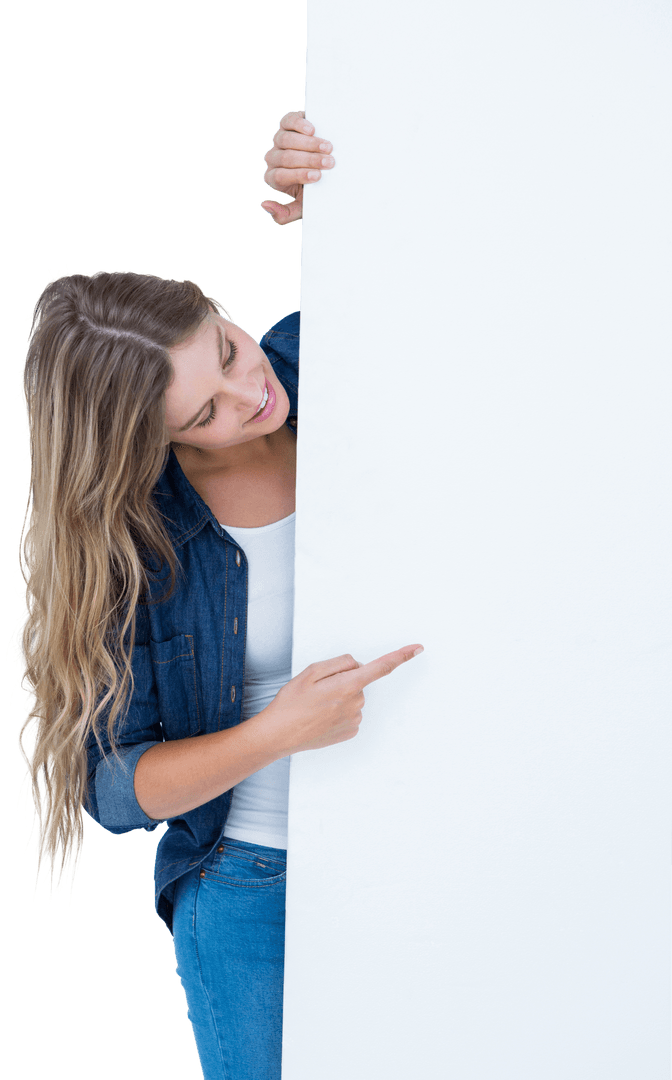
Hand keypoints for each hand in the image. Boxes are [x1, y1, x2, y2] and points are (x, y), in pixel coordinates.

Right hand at [252, 644, 423, 754]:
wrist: (278, 735)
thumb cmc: (291, 703)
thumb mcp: (310, 672)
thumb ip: (338, 663)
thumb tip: (356, 666)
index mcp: (347, 685)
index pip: (381, 667)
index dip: (401, 656)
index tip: (417, 648)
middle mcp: (355, 703)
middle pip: (358, 680)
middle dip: (342, 680)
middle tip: (316, 690)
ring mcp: (354, 719)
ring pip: (353, 697)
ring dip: (338, 697)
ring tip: (314, 706)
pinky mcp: (350, 732)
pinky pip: (349, 712)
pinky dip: (337, 711)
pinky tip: (320, 717)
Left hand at [260, 110, 335, 224]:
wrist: (323, 166)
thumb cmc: (313, 189)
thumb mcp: (301, 207)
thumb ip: (285, 214)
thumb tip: (265, 205)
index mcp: (274, 178)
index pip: (280, 176)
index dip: (299, 175)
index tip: (317, 176)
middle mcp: (274, 158)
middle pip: (286, 157)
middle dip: (310, 160)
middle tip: (329, 162)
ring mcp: (279, 140)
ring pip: (286, 139)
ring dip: (309, 144)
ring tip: (328, 147)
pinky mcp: (287, 123)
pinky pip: (288, 121)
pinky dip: (300, 124)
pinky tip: (312, 130)